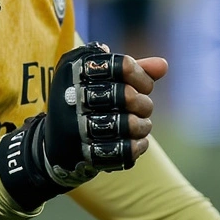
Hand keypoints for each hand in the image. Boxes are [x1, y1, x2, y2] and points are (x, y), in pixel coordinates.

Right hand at [43, 42, 166, 181]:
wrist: (55, 143)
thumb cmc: (85, 101)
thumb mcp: (100, 77)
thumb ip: (133, 68)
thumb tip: (163, 65)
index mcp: (78, 71)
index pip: (122, 66)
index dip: (141, 75)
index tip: (144, 85)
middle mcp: (76, 98)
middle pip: (127, 95)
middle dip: (143, 102)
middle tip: (141, 106)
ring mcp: (80, 128)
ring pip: (130, 124)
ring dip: (144, 125)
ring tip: (141, 124)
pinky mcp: (87, 154)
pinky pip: (126, 150)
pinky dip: (139, 145)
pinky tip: (137, 140)